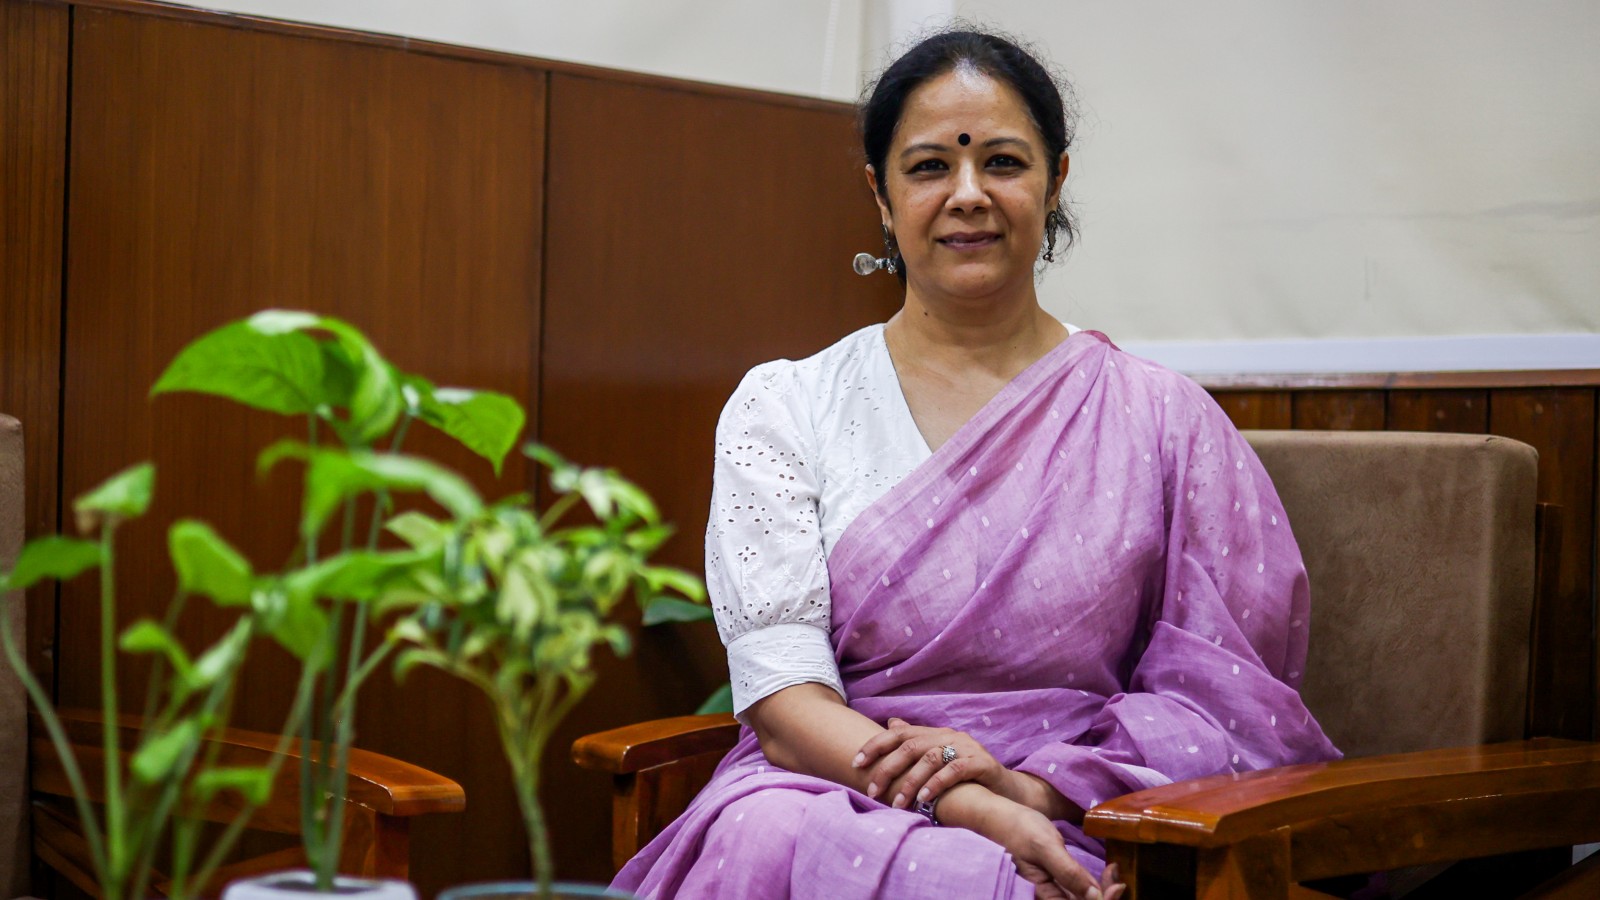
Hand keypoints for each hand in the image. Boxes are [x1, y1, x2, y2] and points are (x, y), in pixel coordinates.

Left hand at [853, 717, 1008, 809]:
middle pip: (911, 745)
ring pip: (931, 758)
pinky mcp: (981, 762)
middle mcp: (948, 736)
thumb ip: (916, 742)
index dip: (876, 745)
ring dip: (911, 782)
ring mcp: (966, 747)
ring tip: (897, 802)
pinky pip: (955, 771)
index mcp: (935, 734)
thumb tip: (890, 723)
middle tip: (872, 790)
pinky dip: (936, 784)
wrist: (1005, 788)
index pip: (900, 733)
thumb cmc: (966, 775)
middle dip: (888, 768)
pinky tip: (924, 799)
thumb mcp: (939, 757)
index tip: (855, 763)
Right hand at [945, 787, 1118, 899]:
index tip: (1117, 885)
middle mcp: (1052, 895)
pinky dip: (1098, 882)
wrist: (1004, 814)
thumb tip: (1095, 896)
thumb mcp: (1045, 847)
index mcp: (1044, 894)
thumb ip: (1068, 872)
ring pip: (1087, 898)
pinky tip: (1108, 869)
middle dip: (1106, 895)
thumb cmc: (1020, 828)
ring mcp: (1057, 888)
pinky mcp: (1061, 878)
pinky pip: (1083, 888)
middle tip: (1117, 876)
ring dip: (1105, 889)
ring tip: (1114, 870)